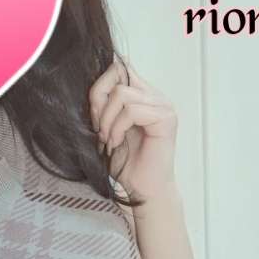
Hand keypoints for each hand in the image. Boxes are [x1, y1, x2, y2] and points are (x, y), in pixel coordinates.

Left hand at [88, 57, 178, 199]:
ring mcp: (162, 106)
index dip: (99, 85)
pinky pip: (132, 110)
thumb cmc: (126, 164)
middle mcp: (154, 96)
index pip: (119, 67)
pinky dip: (117, 127)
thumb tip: (93, 88)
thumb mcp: (106, 128)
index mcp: (141, 95)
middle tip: (98, 128)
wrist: (142, 190)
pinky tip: (116, 143)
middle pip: (117, 73)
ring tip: (108, 140)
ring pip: (121, 93)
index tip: (94, 115)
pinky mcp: (165, 119)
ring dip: (106, 119)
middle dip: (98, 100)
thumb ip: (103, 106)